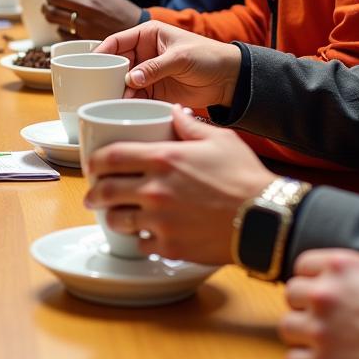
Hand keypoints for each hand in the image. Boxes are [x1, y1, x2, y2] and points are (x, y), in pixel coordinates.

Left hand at [42, 0, 141, 38]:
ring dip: (48, 12)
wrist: (137, 31)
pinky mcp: (83, 39)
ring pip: (53, 15)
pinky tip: (64, 27)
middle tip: (49, 1)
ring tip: (50, 12)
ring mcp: (84, 24)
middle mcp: (87, 7)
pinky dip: (59, 29)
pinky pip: (61, 32)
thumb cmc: (122, 12)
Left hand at [84, 106, 274, 263]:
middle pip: (106, 191)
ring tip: (114, 216)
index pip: (111, 157)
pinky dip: (140, 240)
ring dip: (112, 217)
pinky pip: (141, 244)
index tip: (92, 165)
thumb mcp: (218, 140)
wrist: (266, 220)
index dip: (95, 161)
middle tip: (93, 195)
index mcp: (163, 159)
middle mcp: (155, 189)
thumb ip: (189, 124)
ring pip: (118, 220)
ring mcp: (161, 221)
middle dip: (94, 193)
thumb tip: (173, 112)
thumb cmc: (245, 177)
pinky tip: (145, 234)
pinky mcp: (171, 246)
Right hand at [96, 20, 241, 108]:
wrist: (229, 79)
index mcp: (147, 35)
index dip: (102, 52)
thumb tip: (132, 79)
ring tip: (109, 102)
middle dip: (107, 76)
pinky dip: (129, 103)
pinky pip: (136, 96)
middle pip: (117, 64)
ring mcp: (148, 72)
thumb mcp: (180, 58)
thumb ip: (155, 68)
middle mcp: (143, 53)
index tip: (90, 65)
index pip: (117, 41)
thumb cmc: (208, 56)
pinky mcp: (154, 90)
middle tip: (97, 88)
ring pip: (124, 82)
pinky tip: (123, 110)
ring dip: (117, 91)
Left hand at [281, 250, 358, 358]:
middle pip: (291, 295)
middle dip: (305, 307)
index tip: (321, 295)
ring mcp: (322, 330)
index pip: (302, 266)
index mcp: (340, 267)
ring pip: (287, 327)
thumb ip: (358, 274)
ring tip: (324, 344)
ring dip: (302, 335)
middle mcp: (324, 294)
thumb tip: (346, 279)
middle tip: (324, 321)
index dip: (311, 281)